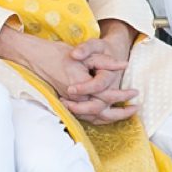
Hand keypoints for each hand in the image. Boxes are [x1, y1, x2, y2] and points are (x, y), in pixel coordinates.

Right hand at [0, 26, 138, 121]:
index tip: (135, 92)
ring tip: (126, 114)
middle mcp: (75, 98)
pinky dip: (99, 118)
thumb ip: (105, 61)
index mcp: (81, 86)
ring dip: (112, 118)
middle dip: (121, 112)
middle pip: (102, 113)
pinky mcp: (67, 104)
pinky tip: (108, 114)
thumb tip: (124, 64)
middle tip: (135, 108)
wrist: (36, 58)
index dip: (123, 95)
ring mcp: (70, 103)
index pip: (106, 96)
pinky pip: (86, 116)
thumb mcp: (86, 53)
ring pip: (94, 118)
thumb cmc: (59, 54)